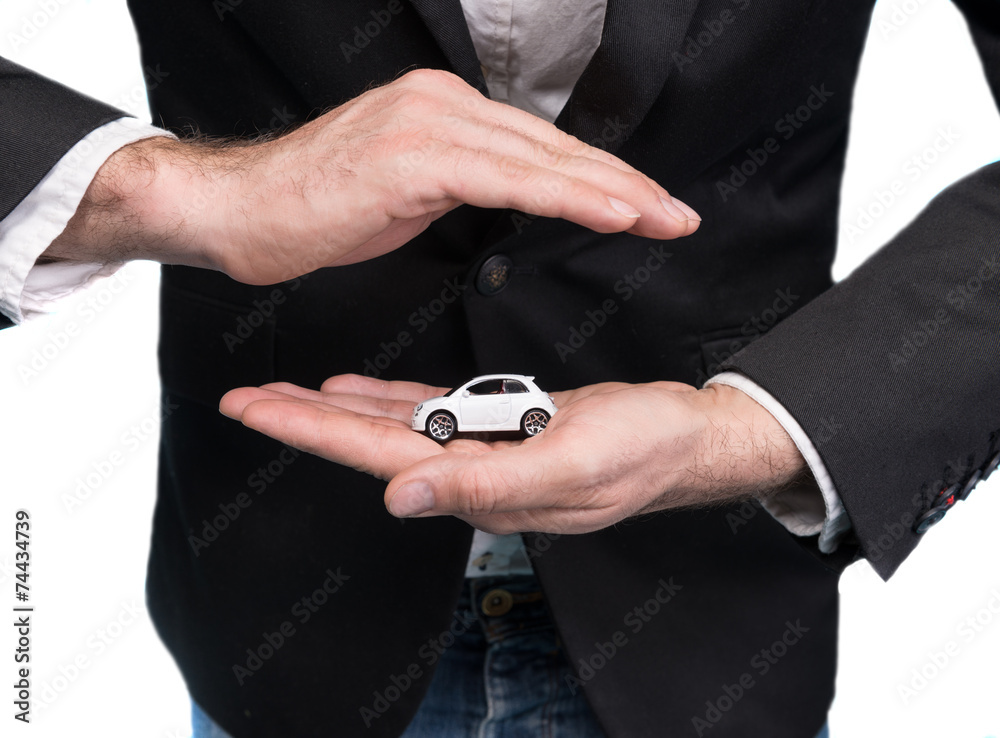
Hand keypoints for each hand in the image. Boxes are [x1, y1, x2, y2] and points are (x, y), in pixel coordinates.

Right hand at [45, 69, 699, 284]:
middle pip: (553, 144)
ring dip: (610, 190)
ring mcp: (425, 123)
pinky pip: (505, 176)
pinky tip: (608, 211)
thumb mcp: (404, 193)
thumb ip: (461, 183)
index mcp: (441, 111)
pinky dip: (563, 194)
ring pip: (540, 157)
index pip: (540, 146)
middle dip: (623, 183)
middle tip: (677, 213)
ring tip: (661, 217)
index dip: (600, 177)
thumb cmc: (314, 208)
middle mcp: (439, 103)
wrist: (238, 210)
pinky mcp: (411, 155)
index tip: (647, 206)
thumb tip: (507, 193)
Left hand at [219, 375, 808, 534]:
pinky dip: (387, 401)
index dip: (312, 431)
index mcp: (478, 484)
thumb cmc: (642, 451)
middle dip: (304, 419)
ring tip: (283, 391)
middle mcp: (468, 472)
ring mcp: (480, 450)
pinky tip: (355, 390)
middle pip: (368, 443)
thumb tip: (400, 500)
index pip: (375, 458)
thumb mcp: (570, 466)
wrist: (684, 436)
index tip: (253, 408)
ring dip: (335, 410)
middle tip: (242, 396)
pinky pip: (429, 413)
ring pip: (391, 426)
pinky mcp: (498, 426)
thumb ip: (484, 486)